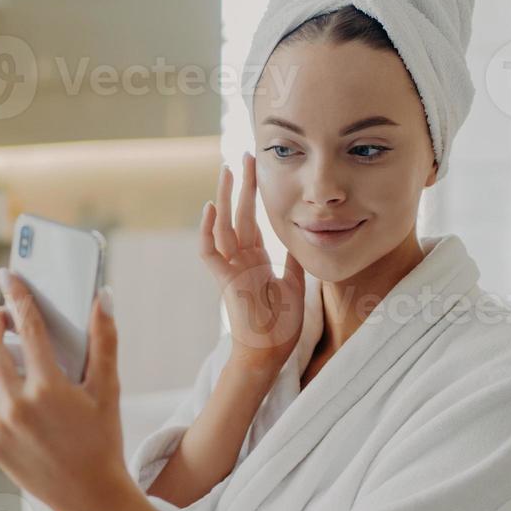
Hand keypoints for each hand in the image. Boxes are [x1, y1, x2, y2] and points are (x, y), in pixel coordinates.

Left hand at [0, 271, 139, 510]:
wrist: (92, 498)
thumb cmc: (103, 441)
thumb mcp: (108, 390)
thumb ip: (105, 341)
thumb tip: (102, 298)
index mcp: (49, 389)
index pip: (27, 328)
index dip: (18, 297)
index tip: (9, 277)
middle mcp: (18, 407)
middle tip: (4, 318)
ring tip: (3, 352)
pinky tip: (3, 386)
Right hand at [201, 152, 308, 372]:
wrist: (268, 354)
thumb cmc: (280, 327)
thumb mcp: (295, 284)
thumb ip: (294, 260)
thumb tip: (304, 238)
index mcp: (257, 260)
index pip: (254, 220)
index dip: (255, 195)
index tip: (258, 171)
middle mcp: (241, 260)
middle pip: (239, 215)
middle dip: (242, 185)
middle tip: (245, 156)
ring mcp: (231, 269)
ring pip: (223, 226)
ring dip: (225, 198)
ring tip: (227, 170)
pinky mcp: (225, 281)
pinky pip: (210, 252)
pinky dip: (207, 231)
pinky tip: (210, 208)